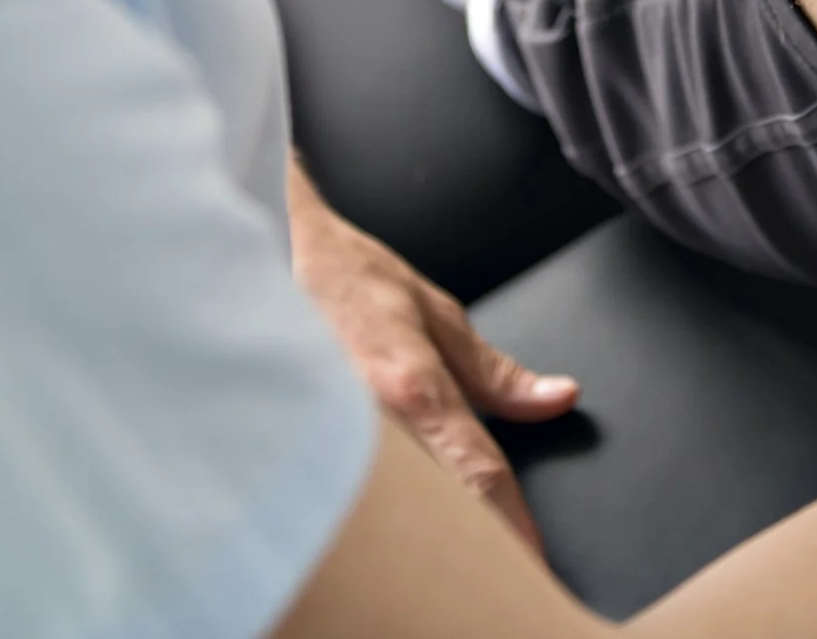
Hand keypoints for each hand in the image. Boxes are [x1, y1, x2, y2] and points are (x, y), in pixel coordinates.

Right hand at [286, 163, 575, 549]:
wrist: (261, 256)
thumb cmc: (345, 280)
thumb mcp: (434, 314)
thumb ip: (494, 372)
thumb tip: (555, 399)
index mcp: (412, 387)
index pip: (478, 472)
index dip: (512, 524)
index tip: (532, 560)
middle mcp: (369, 424)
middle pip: (434, 507)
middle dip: (466, 535)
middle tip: (492, 557)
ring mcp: (328, 441)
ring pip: (388, 511)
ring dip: (416, 528)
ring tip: (434, 542)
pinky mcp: (297, 449)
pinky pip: (342, 497)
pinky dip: (367, 511)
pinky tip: (373, 520)